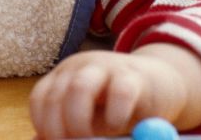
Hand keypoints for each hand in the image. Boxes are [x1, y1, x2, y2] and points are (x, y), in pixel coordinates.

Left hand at [29, 45, 200, 137]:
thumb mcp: (91, 118)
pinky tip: (118, 124)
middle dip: (59, 128)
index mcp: (62, 77)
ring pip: (80, 88)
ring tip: (91, 139)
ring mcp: (104, 67)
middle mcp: (77, 68)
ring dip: (79, 121)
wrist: (160, 84)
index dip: (43, 125)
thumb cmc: (117, 105)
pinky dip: (115, 114)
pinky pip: (119, 92)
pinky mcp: (132, 75)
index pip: (40, 99)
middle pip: (55, 95)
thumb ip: (68, 128)